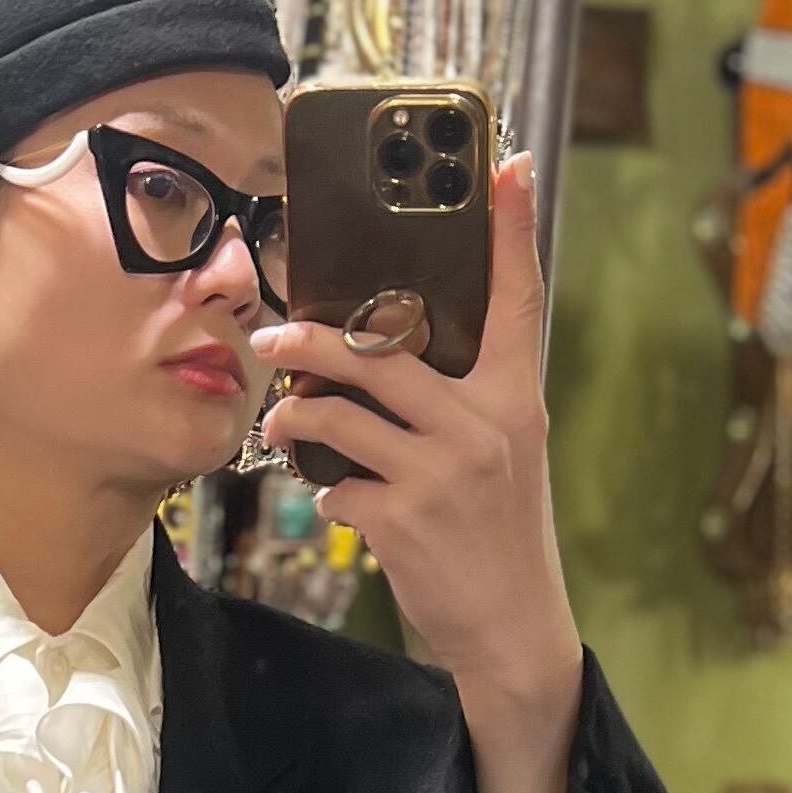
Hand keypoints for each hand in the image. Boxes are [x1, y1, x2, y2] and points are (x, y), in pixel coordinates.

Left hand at [251, 150, 583, 792]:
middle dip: (315, 341)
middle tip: (273, 335)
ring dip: (298, 419)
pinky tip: (340, 504)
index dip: (510, 230)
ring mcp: (442, 472)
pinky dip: (328, 493)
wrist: (511, 628)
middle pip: (384, 352)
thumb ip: (468, 401)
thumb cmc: (498, 535)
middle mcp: (485, 425)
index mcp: (517, 399)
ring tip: (281, 423)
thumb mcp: (506, 455)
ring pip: (342, 416)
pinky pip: (338, 487)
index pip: (517, 300)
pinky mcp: (404, 519)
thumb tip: (391, 356)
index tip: (503, 163)